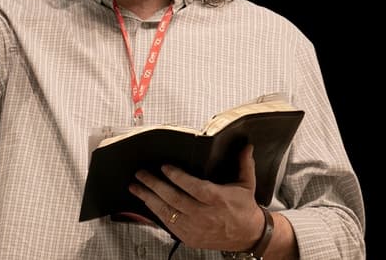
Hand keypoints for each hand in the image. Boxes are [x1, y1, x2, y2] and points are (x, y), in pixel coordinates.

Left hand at [129, 144, 264, 251]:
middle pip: (175, 199)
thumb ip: (244, 164)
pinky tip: (148, 203)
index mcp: (217, 199)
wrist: (249, 236)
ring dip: (149, 198)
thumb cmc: (245, 209)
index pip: (194, 187)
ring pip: (167, 212)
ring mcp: (195, 228)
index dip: (177, 177)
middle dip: (154, 185)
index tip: (164, 167)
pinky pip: (169, 224)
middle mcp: (204, 215)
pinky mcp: (190, 238)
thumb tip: (246, 146)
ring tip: (136, 188)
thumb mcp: (246, 184)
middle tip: (141, 174)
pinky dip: (156, 213)